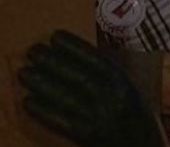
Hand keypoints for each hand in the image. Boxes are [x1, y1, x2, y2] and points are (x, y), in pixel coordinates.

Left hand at [20, 30, 164, 145]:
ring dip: (43, 83)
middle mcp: (113, 98)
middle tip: (33, 50)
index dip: (74, 47)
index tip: (56, 36)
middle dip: (53, 61)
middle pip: (78, 75)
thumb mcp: (130, 91)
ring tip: (26, 72)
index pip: (96, 60)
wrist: (140, 146)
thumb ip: (111, 76)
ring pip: (66, 96)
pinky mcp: (87, 136)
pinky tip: (29, 101)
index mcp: (125, 84)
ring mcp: (99, 118)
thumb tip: (84, 58)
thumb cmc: (136, 119)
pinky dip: (44, 111)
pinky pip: (61, 121)